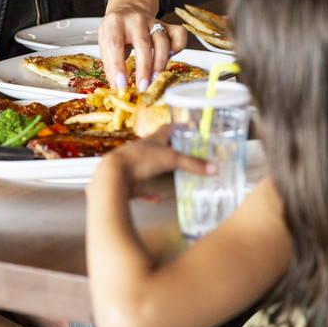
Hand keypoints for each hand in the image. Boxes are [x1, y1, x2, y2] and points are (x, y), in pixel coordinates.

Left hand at [90, 127, 215, 201]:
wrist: (113, 176)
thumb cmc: (139, 160)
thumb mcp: (171, 160)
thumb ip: (192, 164)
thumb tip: (215, 168)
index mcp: (153, 139)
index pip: (168, 129)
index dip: (178, 127)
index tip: (187, 128)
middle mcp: (143, 150)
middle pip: (159, 147)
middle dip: (170, 149)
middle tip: (184, 152)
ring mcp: (134, 165)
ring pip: (149, 166)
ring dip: (159, 169)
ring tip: (173, 174)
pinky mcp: (128, 181)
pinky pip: (141, 187)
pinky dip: (149, 193)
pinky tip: (156, 198)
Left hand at [98, 0, 187, 92]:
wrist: (127, 9)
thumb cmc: (115, 29)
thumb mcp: (104, 42)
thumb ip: (109, 63)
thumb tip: (117, 85)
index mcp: (114, 22)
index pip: (115, 44)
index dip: (118, 66)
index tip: (120, 84)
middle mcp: (135, 19)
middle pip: (143, 43)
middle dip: (144, 68)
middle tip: (142, 86)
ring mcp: (153, 21)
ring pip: (162, 41)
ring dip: (160, 63)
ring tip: (154, 79)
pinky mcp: (166, 24)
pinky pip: (179, 34)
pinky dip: (178, 47)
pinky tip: (170, 57)